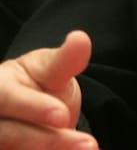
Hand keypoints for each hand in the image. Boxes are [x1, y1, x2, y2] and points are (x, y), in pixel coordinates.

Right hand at [0, 30, 96, 148]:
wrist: (33, 109)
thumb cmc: (39, 84)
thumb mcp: (51, 69)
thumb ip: (65, 60)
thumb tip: (81, 38)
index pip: (5, 98)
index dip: (32, 108)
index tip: (62, 115)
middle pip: (10, 134)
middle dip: (48, 140)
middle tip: (88, 144)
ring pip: (15, 149)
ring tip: (87, 149)